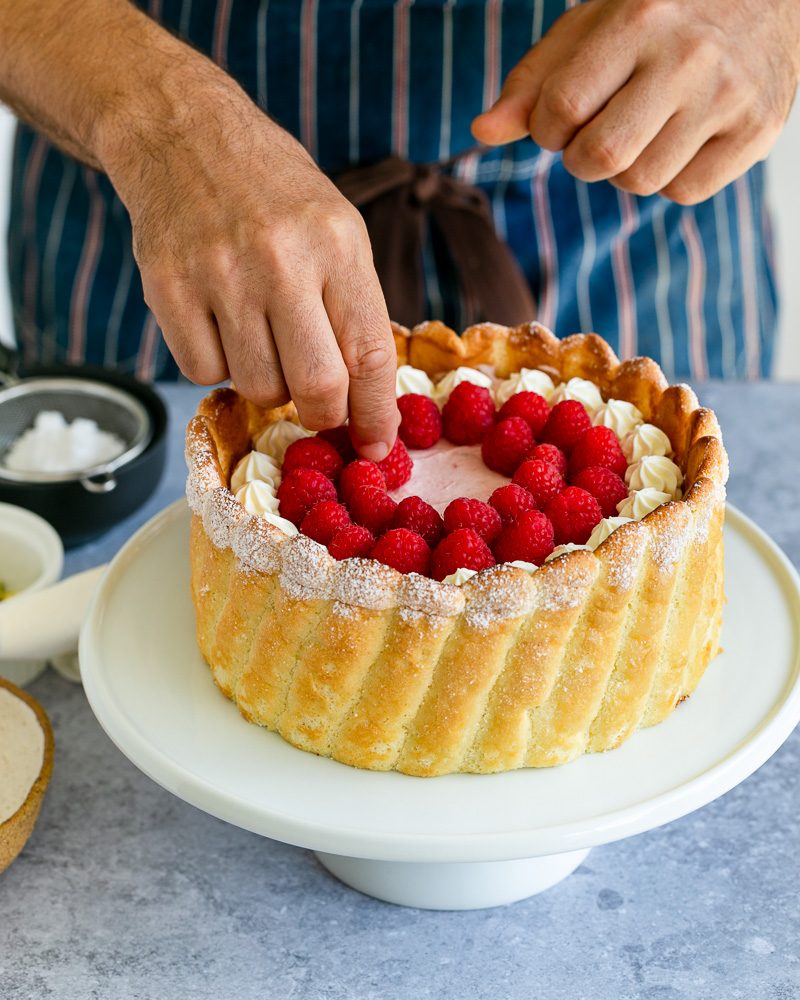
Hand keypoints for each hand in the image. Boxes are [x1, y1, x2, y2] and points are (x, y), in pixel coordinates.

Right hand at [104, 72, 397, 459]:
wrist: (184, 134)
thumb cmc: (275, 194)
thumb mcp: (337, 230)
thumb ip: (353, 307)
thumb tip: (367, 400)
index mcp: (337, 244)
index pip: (369, 353)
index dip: (377, 414)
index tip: (377, 446)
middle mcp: (281, 260)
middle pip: (317, 386)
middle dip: (324, 415)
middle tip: (320, 407)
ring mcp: (220, 274)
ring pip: (259, 387)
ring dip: (269, 386)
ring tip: (264, 341)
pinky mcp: (168, 288)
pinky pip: (203, 372)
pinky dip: (218, 366)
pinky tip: (221, 326)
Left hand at [472, 0, 799, 203]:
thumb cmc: (660, 14)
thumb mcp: (592, 27)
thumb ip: (534, 80)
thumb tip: (483, 132)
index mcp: (638, 19)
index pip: (561, 109)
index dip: (548, 130)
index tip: (562, 118)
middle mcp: (688, 57)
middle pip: (600, 157)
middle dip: (582, 158)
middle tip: (599, 132)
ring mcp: (728, 96)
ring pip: (641, 181)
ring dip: (627, 168)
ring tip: (646, 128)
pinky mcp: (757, 131)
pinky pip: (685, 192)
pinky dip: (670, 179)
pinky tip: (680, 139)